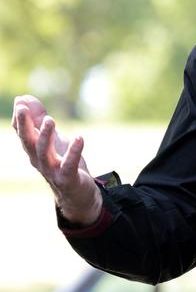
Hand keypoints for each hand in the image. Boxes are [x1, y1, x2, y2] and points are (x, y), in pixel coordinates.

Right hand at [12, 95, 101, 225]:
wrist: (77, 193)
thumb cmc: (62, 163)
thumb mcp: (52, 139)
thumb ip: (38, 120)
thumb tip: (22, 98)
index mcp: (34, 150)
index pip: (22, 133)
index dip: (20, 119)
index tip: (20, 102)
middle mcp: (39, 160)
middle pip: (28, 142)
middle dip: (24, 125)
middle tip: (23, 108)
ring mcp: (52, 170)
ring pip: (44, 153)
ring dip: (46, 135)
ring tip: (50, 120)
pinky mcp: (68, 177)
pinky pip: (69, 164)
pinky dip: (73, 151)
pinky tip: (79, 138)